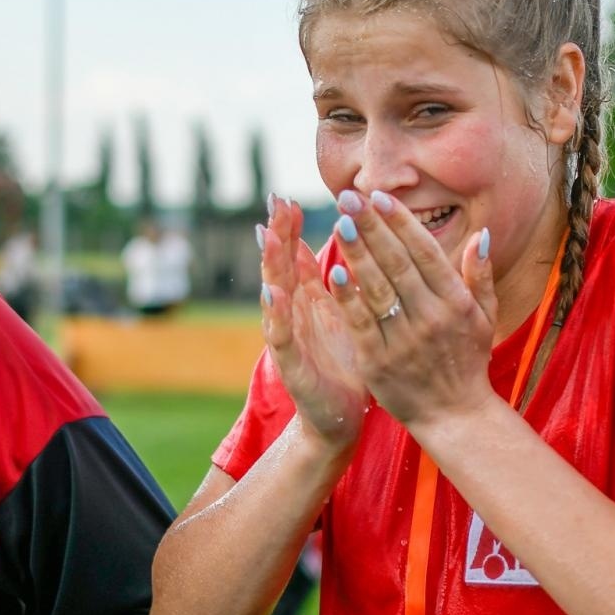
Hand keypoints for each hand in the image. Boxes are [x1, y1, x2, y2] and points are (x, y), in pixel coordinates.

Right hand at [257, 195, 366, 449]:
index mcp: (308, 300)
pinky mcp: (290, 365)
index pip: (295, 256)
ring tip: (270, 235)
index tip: (286, 196)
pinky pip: (280, 336)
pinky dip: (276, 314)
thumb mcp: (344, 315)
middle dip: (278, 233)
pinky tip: (273, 293)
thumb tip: (343, 240)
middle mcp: (292, 314)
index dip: (289, 227)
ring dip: (271, 265)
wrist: (338, 418)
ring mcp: (287, 338)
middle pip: (281, 266)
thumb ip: (337, 281)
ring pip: (275, 294)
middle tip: (275, 201)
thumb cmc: (344, 363)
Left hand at [322, 190, 497, 431]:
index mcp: (455, 302)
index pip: (424, 252)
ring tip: (340, 223)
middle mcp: (431, 316)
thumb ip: (480, 275)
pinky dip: (348, 297)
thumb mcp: (484, 317)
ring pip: (377, 288)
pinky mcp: (380, 361)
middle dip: (372, 227)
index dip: (400, 222)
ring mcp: (404, 340)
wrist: (455, 416)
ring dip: (357, 253)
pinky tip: (334, 272)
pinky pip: (361, 323)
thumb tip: (481, 235)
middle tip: (349, 197)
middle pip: (397, 263)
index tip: (379, 196)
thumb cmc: (468, 361)